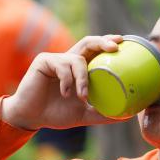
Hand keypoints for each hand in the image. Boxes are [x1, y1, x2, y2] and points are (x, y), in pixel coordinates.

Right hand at [2, 35, 123, 130]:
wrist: (32, 118)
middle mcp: (69, 60)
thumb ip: (103, 113)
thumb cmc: (56, 113)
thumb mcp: (84, 114)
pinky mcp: (44, 61)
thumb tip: (127, 116)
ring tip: (83, 97)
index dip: (108, 43)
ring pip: (78, 59)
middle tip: (115, 47)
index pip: (96, 50)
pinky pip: (62, 66)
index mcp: (80, 69)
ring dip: (84, 79)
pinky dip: (68, 81)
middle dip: (103, 42)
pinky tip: (65, 94)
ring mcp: (57, 59)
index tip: (123, 42)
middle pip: (88, 42)